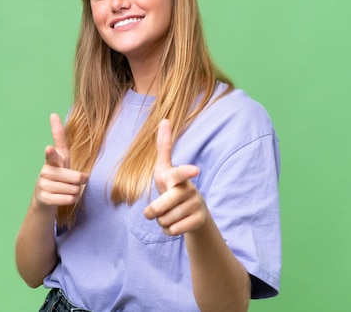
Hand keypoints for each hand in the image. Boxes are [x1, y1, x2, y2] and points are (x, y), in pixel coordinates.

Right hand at [33, 113, 87, 209]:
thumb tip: (52, 114)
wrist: (45, 197)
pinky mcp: (44, 198)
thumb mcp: (62, 156)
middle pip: (76, 178)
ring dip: (76, 191)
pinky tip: (64, 197)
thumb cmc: (58, 173)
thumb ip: (59, 138)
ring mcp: (43, 185)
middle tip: (75, 181)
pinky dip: (72, 199)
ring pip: (74, 190)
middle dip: (80, 181)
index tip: (49, 149)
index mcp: (52, 160)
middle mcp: (46, 171)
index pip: (53, 154)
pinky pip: (69, 199)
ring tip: (66, 189)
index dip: (52, 152)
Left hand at [144, 119, 206, 235]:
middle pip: (161, 205)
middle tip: (150, 212)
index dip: (187, 170)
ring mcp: (196, 205)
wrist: (191, 211)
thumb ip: (164, 147)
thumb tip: (165, 119)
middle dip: (152, 211)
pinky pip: (173, 230)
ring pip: (165, 220)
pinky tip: (174, 223)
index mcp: (178, 176)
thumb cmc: (173, 186)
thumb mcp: (165, 168)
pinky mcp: (199, 220)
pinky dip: (168, 230)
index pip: (181, 173)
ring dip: (161, 221)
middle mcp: (189, 189)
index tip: (195, 170)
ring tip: (169, 213)